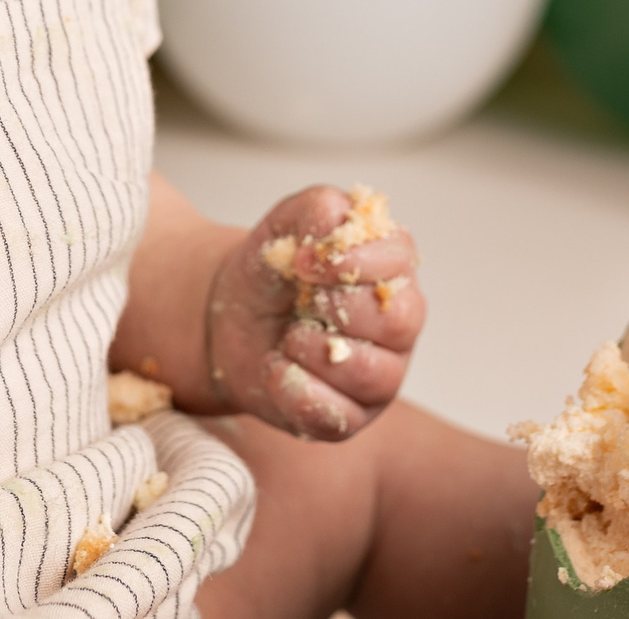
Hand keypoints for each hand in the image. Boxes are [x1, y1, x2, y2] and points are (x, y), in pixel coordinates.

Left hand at [205, 186, 424, 441]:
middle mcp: (398, 323)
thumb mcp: (286, 223)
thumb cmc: (272, 272)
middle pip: (397, 322)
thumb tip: (336, 226)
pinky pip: (339, 418)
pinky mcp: (352, 416)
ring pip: (374, 375)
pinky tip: (275, 369)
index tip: (303, 262)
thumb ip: (317, 209)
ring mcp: (380, 374)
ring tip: (287, 337)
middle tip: (301, 302)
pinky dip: (297, 393)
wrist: (228, 321)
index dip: (350, 261)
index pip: (399, 260)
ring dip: (315, 352)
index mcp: (392, 268)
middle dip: (335, 310)